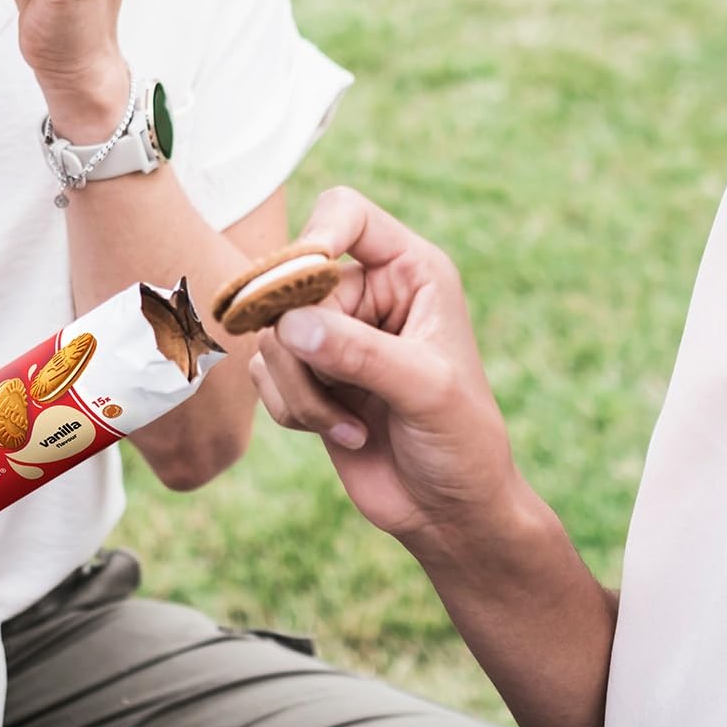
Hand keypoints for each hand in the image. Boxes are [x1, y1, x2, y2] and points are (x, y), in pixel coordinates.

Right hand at [249, 187, 522, 550]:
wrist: (451, 512)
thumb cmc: (462, 442)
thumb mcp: (425, 390)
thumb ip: (360, 352)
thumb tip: (288, 326)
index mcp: (410, 270)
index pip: (346, 214)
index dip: (316, 237)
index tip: (300, 283)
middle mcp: (369, 292)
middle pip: (292, 281)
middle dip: (302, 342)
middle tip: (326, 382)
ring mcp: (334, 333)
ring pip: (271, 333)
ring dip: (300, 387)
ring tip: (350, 423)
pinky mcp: (308, 374)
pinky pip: (264, 373)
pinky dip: (292, 409)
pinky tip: (344, 432)